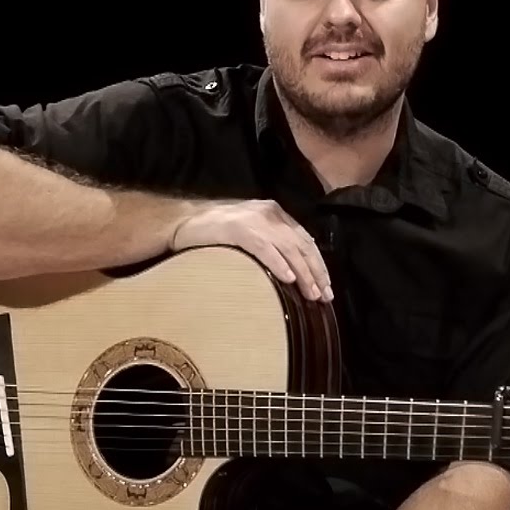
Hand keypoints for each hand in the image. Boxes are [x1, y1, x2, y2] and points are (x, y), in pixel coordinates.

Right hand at [170, 199, 332, 301]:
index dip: (318, 264)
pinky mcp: (238, 228)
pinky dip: (279, 263)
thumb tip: (294, 271)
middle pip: (301, 244)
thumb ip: (271, 244)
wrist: (183, 222)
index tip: (326, 286)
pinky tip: (289, 278)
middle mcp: (269, 214)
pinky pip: (264, 248)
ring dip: (302, 272)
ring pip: (288, 247)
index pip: (304, 240)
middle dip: (316, 271)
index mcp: (274, 215)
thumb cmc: (216, 234)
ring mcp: (253, 220)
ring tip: (311, 293)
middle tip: (324, 296)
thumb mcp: (251, 233)